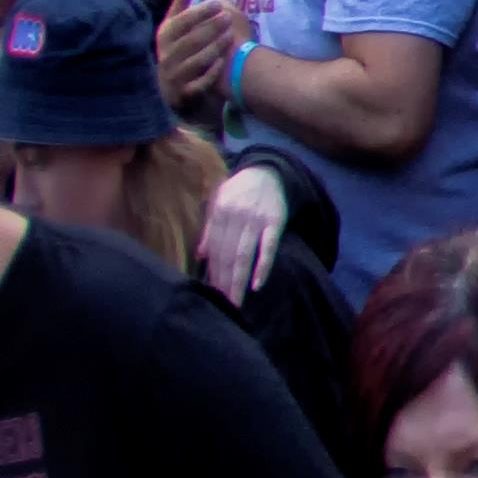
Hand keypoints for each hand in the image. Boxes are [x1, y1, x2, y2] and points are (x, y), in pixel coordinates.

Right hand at [153, 0, 245, 117]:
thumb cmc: (179, 50)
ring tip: (231, 36)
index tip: (217, 3)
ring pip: (195, 61)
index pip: (179, 22)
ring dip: (214, 47)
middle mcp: (166, 56)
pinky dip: (211, 73)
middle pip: (189, 40)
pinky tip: (222, 62)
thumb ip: (183, 4)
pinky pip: (199, 83)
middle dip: (210, 28)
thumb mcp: (176, 27)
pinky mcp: (184, 93)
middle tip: (229, 17)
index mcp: (165, 37)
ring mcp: (174, 75)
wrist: (176, 88)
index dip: (198, 12)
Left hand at [196, 162, 287, 299]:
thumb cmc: (238, 191)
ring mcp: (255, 220)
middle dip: (224, 282)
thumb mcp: (217, 205)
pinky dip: (263, 266)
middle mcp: (235, 218)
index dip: (212, 273)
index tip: (212, 294)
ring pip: (243, 255)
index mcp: (218, 215)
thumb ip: (209, 230)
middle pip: (227, 256)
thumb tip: (201, 255)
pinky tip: (257, 284)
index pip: (214, 250)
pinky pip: (268, 247)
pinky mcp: (275, 221)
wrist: (266, 171)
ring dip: (238, 280)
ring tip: (236, 301)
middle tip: (223, 306)